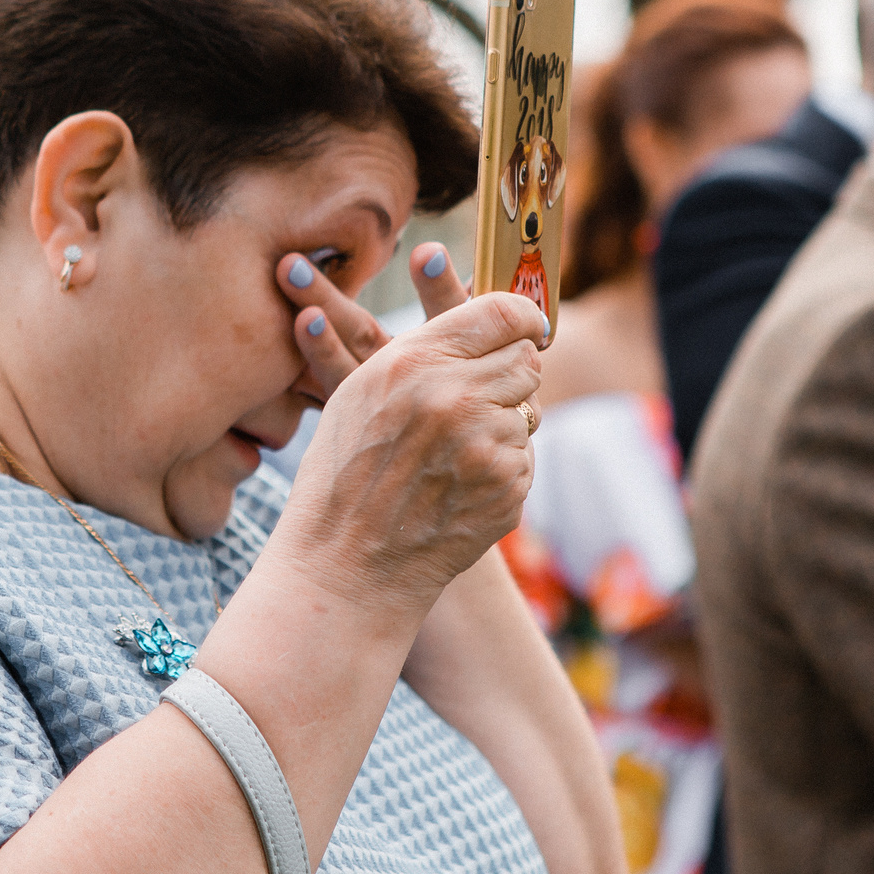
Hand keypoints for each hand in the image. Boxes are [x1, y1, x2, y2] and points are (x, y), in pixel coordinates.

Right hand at [274, 242, 545, 608]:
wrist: (348, 562)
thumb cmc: (346, 471)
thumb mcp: (362, 390)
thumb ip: (424, 349)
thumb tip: (490, 321)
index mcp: (417, 362)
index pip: (504, 311)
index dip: (521, 317)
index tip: (524, 326)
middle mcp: (458, 398)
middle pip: (526, 360)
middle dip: (508, 375)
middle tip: (473, 400)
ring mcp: (487, 446)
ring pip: (527, 411)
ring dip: (500, 426)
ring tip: (449, 454)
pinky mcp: (508, 487)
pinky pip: (522, 457)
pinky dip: (498, 467)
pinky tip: (455, 486)